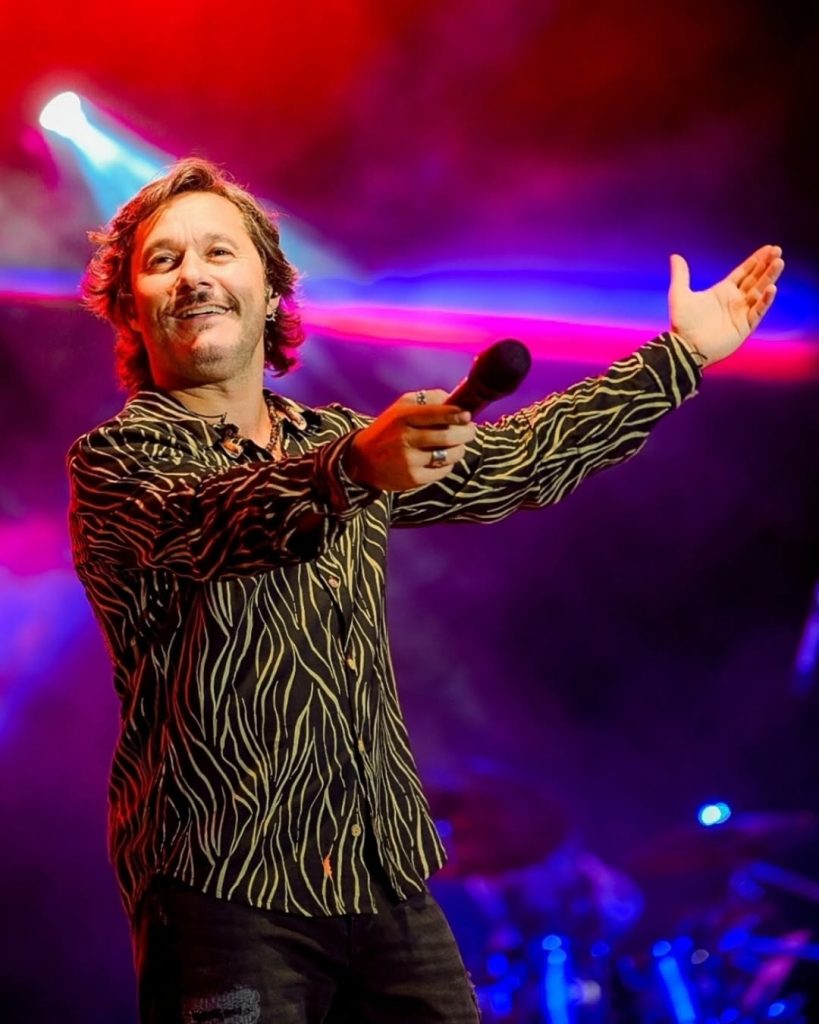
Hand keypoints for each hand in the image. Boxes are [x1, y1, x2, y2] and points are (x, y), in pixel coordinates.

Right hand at [345, 390, 475, 491]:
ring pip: (450, 455)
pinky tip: (442, 458)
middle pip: (448, 437)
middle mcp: (406, 439)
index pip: (436, 414)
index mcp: (404, 418)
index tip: (467, 415)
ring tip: (457, 444)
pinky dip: (448, 464)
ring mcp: (410, 461)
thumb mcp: (400, 408)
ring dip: (459, 449)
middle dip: (466, 433)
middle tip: (470, 430)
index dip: (457, 415)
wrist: (361, 461)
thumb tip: (455, 397)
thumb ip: (428, 399)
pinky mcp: (414, 479)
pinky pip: (443, 471)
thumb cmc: (388, 430)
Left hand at [668, 244, 783, 366]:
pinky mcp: (744, 327)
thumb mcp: (679, 294)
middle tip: (778, 251)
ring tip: (779, 263)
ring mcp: (741, 313)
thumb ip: (681, 275)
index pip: (744, 272)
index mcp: (723, 291)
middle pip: (756, 279)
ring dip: (769, 278)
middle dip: (767, 265)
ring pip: (760, 292)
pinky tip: (771, 288)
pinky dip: (765, 301)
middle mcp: (735, 301)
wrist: (685, 347)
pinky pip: (758, 311)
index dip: (756, 261)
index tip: (769, 248)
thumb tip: (675, 256)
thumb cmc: (682, 324)